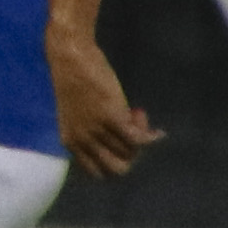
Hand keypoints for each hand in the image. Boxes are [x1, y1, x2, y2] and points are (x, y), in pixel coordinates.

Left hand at [49, 30, 160, 177]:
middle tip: (133, 131)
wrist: (70, 54)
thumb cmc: (76, 77)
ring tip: (138, 114)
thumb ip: (95, 128)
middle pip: (116, 169)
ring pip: (130, 152)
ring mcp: (95, 129)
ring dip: (141, 136)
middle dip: (131, 156)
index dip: (115, 161)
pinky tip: (157, 133)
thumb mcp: (80, 111)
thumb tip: (128, 135)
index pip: (96, 173)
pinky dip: (150, 137)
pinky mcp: (110, 115)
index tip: (120, 143)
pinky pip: (136, 139)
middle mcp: (82, 140)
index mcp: (70, 141)